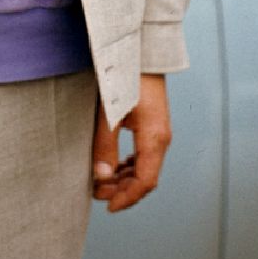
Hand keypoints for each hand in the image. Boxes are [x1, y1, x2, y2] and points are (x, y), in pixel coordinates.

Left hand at [92, 73, 171, 212]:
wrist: (140, 52)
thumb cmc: (125, 77)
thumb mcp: (110, 112)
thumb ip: (105, 145)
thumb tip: (101, 176)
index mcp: (155, 139)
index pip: (145, 182)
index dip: (127, 198)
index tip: (108, 206)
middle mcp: (160, 138)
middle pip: (145, 177)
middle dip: (122, 190)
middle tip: (96, 192)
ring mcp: (158, 130)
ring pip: (144, 166)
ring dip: (124, 178)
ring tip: (101, 180)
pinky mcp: (152, 122)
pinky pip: (143, 153)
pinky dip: (128, 164)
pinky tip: (113, 164)